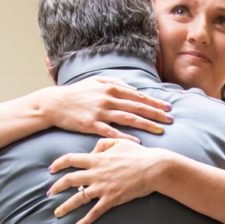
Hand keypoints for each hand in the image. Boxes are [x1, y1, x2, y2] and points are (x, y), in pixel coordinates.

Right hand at [37, 75, 171, 140]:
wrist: (53, 103)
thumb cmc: (76, 92)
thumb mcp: (96, 81)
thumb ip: (115, 83)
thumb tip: (133, 88)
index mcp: (111, 88)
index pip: (138, 96)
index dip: (154, 102)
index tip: (168, 108)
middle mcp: (108, 99)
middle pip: (137, 107)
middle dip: (156, 114)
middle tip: (171, 120)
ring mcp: (100, 112)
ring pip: (129, 119)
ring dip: (147, 125)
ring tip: (161, 130)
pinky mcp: (91, 124)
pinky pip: (111, 132)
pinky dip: (125, 137)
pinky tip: (137, 141)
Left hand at [48, 138, 168, 223]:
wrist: (154, 168)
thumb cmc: (139, 154)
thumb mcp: (120, 142)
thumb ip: (103, 144)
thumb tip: (92, 151)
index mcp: (97, 159)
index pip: (71, 159)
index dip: (59, 164)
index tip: (51, 169)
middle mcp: (96, 173)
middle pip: (69, 180)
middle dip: (56, 187)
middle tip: (49, 193)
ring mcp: (102, 187)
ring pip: (78, 198)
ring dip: (65, 207)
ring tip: (57, 213)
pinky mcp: (111, 199)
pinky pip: (95, 212)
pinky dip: (85, 221)